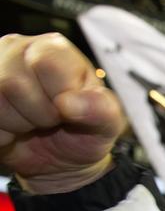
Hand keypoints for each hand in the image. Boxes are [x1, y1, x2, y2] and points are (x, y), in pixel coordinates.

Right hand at [0, 33, 123, 192]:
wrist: (60, 161)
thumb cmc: (84, 133)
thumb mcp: (107, 125)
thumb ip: (101, 110)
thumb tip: (69, 103)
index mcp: (56, 50)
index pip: (46, 64)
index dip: (58, 97)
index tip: (68, 109)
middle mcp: (18, 50)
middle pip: (13, 83)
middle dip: (37, 114)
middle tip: (50, 120)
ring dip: (16, 124)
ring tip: (31, 123)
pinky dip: (1, 132)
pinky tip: (13, 128)